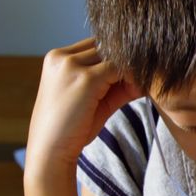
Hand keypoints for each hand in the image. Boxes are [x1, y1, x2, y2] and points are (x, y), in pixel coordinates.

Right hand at [26, 38, 141, 173]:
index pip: (95, 44)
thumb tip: (145, 74)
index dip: (115, 58)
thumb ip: (116, 84)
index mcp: (56, 58)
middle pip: (105, 46)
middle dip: (124, 62)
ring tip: (138, 87)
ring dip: (129, 69)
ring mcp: (71, 66)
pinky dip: (132, 78)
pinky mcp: (86, 79)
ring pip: (114, 55)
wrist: (51, 150)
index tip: (131, 74)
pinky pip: (119, 69)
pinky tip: (138, 90)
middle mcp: (61, 57)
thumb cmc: (72, 127)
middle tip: (141, 79)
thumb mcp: (94, 99)